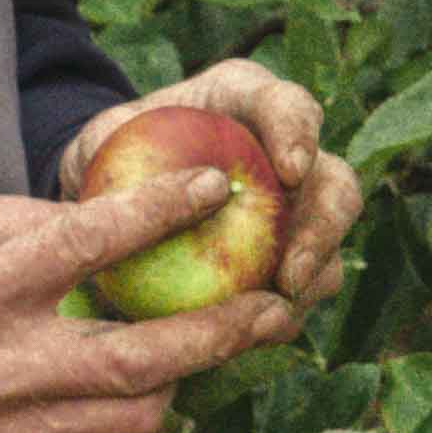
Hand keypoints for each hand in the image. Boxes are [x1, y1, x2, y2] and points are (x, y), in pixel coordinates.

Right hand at [0, 174, 291, 432]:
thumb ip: (15, 215)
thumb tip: (102, 217)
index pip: (90, 245)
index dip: (162, 213)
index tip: (215, 190)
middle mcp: (3, 365)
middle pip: (143, 358)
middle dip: (223, 332)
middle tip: (273, 306)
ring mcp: (10, 428)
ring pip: (137, 418)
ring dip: (186, 380)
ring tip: (212, 346)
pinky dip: (138, 424)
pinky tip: (153, 391)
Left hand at [62, 58, 366, 315]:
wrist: (114, 188)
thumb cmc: (109, 153)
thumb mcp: (96, 142)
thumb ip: (107, 154)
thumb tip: (119, 203)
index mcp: (246, 100)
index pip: (288, 105)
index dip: (299, 133)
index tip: (291, 170)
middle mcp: (286, 151)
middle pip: (335, 182)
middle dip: (325, 225)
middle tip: (293, 270)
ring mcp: (295, 208)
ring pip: (332, 240)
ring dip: (316, 276)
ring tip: (280, 310)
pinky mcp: (286, 256)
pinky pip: (302, 287)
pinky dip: (285, 309)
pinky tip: (258, 332)